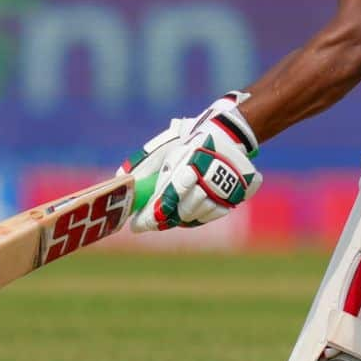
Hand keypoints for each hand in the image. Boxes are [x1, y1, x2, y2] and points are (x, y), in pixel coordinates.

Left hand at [123, 92, 262, 231]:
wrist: (229, 135)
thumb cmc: (191, 142)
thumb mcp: (167, 149)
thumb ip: (145, 165)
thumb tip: (121, 179)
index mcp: (190, 166)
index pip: (167, 199)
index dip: (151, 215)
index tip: (136, 225)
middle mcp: (209, 180)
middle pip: (181, 212)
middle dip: (163, 218)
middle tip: (150, 221)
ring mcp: (227, 189)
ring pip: (197, 215)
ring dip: (180, 217)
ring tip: (170, 213)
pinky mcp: (238, 195)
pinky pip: (213, 214)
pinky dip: (198, 216)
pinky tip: (188, 211)